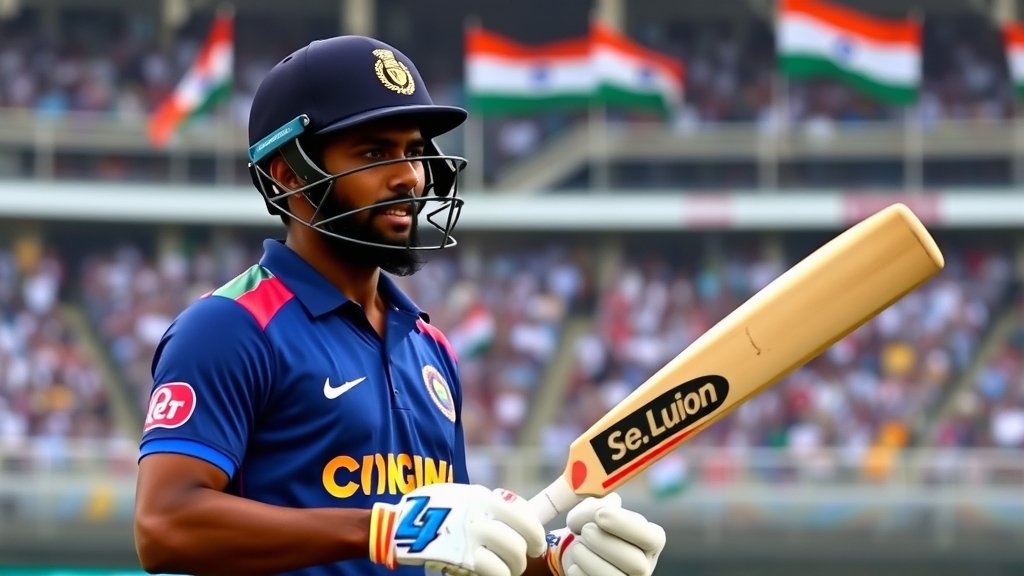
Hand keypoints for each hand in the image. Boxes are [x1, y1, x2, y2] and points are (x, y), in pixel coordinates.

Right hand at [369, 483, 545, 575]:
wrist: (399, 524)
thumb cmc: (430, 509)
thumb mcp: (461, 495)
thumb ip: (485, 505)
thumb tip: (513, 520)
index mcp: (483, 498)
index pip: (524, 517)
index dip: (536, 535)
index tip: (536, 545)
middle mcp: (481, 516)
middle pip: (520, 542)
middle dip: (522, 557)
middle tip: (518, 562)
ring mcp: (471, 538)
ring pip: (511, 559)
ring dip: (512, 569)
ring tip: (504, 570)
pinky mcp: (462, 558)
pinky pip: (493, 571)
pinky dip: (497, 575)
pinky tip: (490, 574)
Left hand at [545, 493, 665, 575]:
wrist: (576, 551)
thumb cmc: (590, 527)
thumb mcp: (592, 511)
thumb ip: (597, 506)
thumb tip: (605, 507)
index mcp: (649, 542)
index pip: (653, 538)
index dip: (627, 525)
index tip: (599, 514)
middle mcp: (643, 566)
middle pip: (636, 563)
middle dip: (605, 543)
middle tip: (586, 530)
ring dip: (590, 559)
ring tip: (577, 547)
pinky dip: (580, 573)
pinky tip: (575, 564)